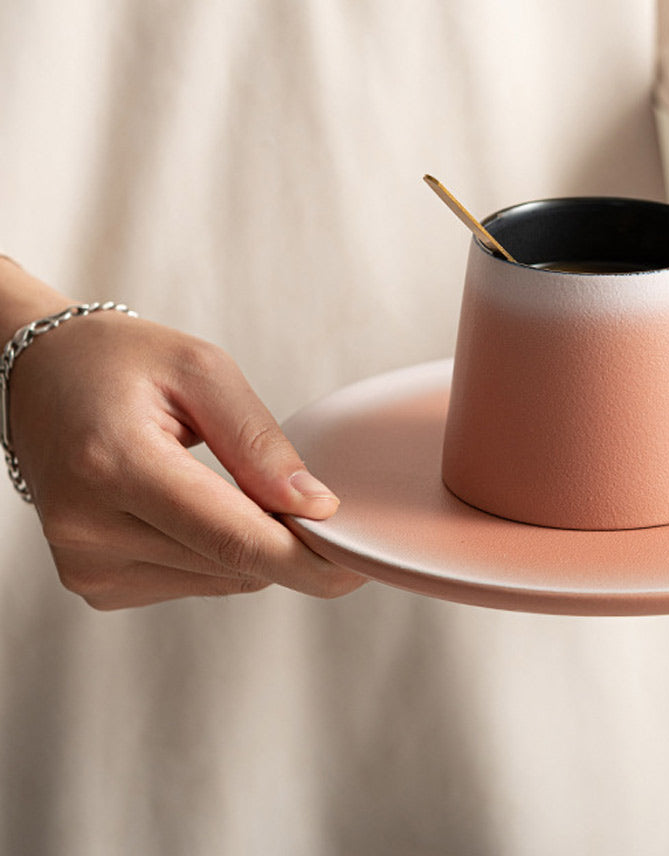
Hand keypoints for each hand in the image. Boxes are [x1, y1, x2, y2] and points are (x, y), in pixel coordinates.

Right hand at [5, 293, 364, 608]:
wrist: (37, 375)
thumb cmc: (117, 361)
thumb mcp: (201, 370)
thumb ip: (259, 442)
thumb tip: (314, 506)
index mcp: (115, 465)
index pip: (230, 537)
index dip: (304, 557)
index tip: (356, 563)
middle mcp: (89, 527)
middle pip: (232, 564)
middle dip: (286, 537)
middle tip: (298, 489)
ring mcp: (86, 563)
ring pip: (220, 580)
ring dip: (250, 541)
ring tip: (225, 479)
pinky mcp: (93, 582)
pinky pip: (193, 581)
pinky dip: (216, 549)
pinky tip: (195, 503)